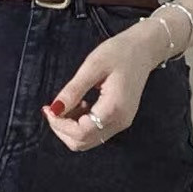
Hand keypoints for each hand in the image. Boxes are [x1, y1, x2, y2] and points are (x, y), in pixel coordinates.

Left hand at [40, 18, 170, 150]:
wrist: (144, 49)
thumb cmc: (119, 52)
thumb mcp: (93, 66)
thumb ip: (73, 90)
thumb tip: (54, 109)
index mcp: (113, 109)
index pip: (80, 132)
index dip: (59, 125)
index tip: (48, 108)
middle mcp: (120, 122)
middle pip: (83, 142)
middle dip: (62, 129)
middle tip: (52, 108)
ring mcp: (122, 123)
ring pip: (88, 140)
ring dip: (70, 128)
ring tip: (67, 104)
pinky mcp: (120, 119)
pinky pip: (96, 131)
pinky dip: (81, 124)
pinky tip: (80, 105)